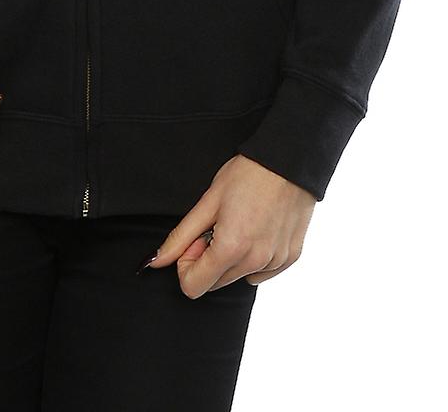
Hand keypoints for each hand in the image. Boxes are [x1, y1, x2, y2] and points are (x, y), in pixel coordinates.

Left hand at [139, 154, 316, 297]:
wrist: (289, 160)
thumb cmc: (247, 174)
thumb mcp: (208, 201)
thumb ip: (180, 237)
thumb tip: (156, 261)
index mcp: (231, 249)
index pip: (193, 287)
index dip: (186, 264)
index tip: (196, 238)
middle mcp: (255, 262)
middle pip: (216, 284)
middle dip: (208, 260)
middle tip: (217, 226)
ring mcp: (275, 262)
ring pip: (239, 277)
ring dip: (232, 258)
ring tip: (240, 223)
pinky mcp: (291, 257)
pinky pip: (262, 272)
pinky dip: (254, 258)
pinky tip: (258, 229)